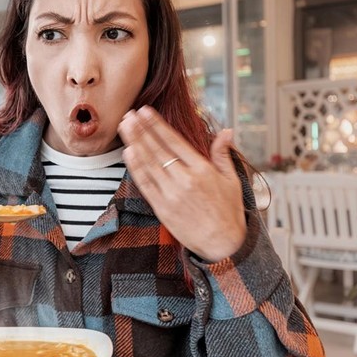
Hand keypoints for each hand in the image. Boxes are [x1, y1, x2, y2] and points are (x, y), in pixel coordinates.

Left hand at [117, 106, 245, 261]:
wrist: (222, 245)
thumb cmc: (228, 212)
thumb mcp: (232, 180)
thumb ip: (223, 154)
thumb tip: (226, 132)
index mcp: (202, 170)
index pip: (174, 141)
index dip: (157, 125)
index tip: (145, 111)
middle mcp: (184, 180)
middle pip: (157, 149)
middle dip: (141, 130)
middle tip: (129, 114)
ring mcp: (170, 195)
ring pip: (147, 164)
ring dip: (134, 143)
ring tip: (124, 127)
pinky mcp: (161, 208)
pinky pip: (144, 184)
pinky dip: (135, 168)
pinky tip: (128, 153)